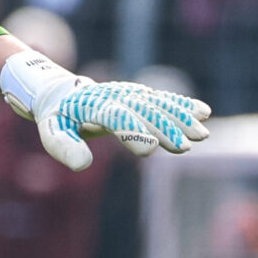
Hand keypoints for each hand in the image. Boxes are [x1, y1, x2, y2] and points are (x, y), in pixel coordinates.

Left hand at [0, 50, 211, 170]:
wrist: (63, 92)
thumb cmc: (58, 118)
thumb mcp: (53, 132)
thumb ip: (64, 147)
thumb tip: (83, 165)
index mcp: (91, 104)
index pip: (114, 116)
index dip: (132, 131)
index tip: (149, 150)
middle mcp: (115, 95)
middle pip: (142, 111)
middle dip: (164, 128)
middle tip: (184, 147)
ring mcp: (129, 93)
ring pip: (158, 104)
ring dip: (181, 118)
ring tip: (201, 135)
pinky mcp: (139, 95)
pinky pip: (163, 99)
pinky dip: (182, 105)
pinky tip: (205, 113)